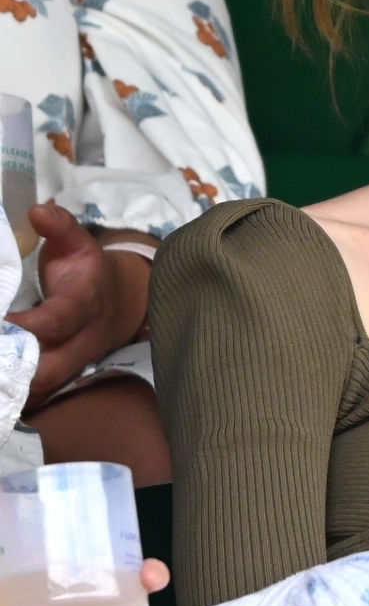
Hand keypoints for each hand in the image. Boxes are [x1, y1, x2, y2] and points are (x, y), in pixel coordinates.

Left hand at [13, 204, 152, 403]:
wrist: (121, 305)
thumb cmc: (87, 273)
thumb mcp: (78, 245)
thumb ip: (60, 228)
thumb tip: (39, 211)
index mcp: (85, 303)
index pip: (56, 321)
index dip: (23, 326)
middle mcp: (83, 339)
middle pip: (48, 368)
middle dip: (12, 366)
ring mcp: (74, 362)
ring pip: (41, 387)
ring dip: (10, 383)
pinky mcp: (64, 377)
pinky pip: (37, 394)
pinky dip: (13, 393)